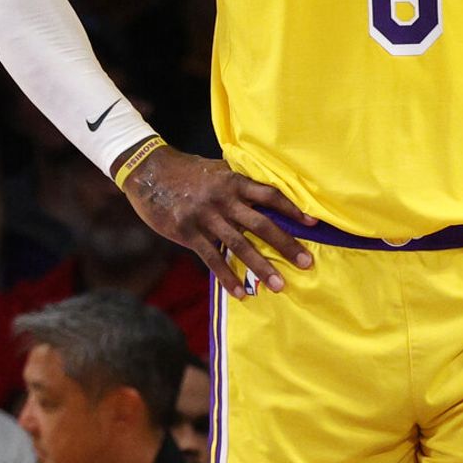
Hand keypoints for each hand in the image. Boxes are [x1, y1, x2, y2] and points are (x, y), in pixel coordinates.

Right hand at [119, 144, 313, 299]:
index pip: (270, 195)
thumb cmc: (186, 172)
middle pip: (261, 224)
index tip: (314, 224)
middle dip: (285, 245)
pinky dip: (227, 276)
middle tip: (306, 263)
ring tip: (279, 286)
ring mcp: (205, 216)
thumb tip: (266, 196)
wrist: (148, 170)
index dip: (292, 209)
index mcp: (233, 181)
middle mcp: (223, 199)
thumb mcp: (216, 170)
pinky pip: (211, 258)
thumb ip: (239, 184)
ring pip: (239, 245)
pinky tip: (240, 292)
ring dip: (261, 267)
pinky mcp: (187, 231)